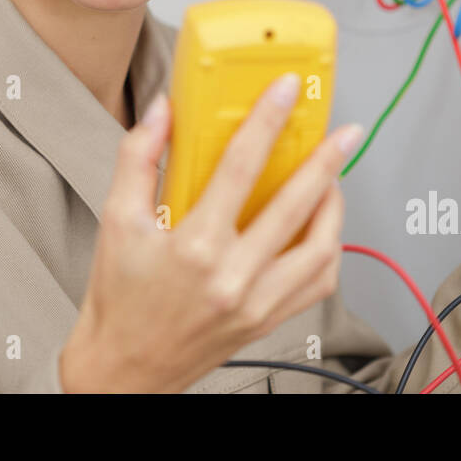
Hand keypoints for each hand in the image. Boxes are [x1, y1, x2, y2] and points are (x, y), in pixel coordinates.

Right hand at [59, 73, 364, 392]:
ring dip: (333, 207)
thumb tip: (163, 110)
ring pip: (321, 250)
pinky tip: (320, 227)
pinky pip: (317, 284)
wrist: (124, 369)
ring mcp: (256, 303)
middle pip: (296, 206)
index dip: (267, 121)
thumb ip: (138, 157)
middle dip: (327, 161)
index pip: (241, 168)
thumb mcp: (115, 220)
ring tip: (333, 178)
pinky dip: (327, 250)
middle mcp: (232, 277)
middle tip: (345, 132)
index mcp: (194, 247)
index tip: (286, 91)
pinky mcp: (267, 320)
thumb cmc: (119, 298)